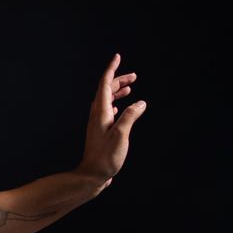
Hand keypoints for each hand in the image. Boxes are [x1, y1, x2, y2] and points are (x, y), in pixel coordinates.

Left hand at [78, 53, 145, 184]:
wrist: (92, 176)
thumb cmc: (105, 158)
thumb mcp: (121, 135)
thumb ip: (130, 116)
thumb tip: (140, 102)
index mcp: (101, 112)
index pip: (105, 84)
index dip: (112, 69)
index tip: (117, 56)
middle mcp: (97, 115)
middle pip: (106, 90)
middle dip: (119, 80)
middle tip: (134, 76)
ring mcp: (97, 123)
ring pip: (107, 100)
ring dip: (118, 92)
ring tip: (130, 88)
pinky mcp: (100, 132)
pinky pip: (107, 111)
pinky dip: (115, 104)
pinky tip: (120, 107)